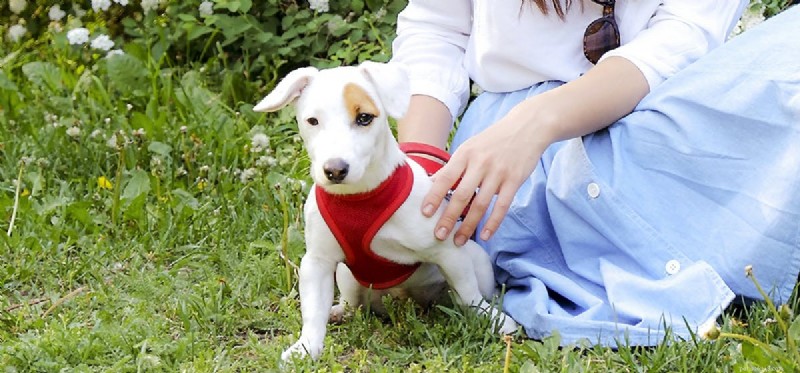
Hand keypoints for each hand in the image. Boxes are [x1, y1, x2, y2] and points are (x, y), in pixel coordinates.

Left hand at [422, 104, 550, 245]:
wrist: (527, 127)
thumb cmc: (493, 140)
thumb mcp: (470, 147)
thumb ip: (453, 167)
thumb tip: (430, 184)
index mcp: (465, 154)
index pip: (445, 178)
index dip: (434, 196)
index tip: (424, 213)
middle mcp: (480, 163)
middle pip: (461, 195)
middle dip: (448, 218)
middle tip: (438, 236)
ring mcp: (498, 172)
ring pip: (481, 204)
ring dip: (468, 225)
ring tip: (459, 241)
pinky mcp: (514, 180)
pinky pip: (502, 206)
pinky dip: (493, 223)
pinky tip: (485, 236)